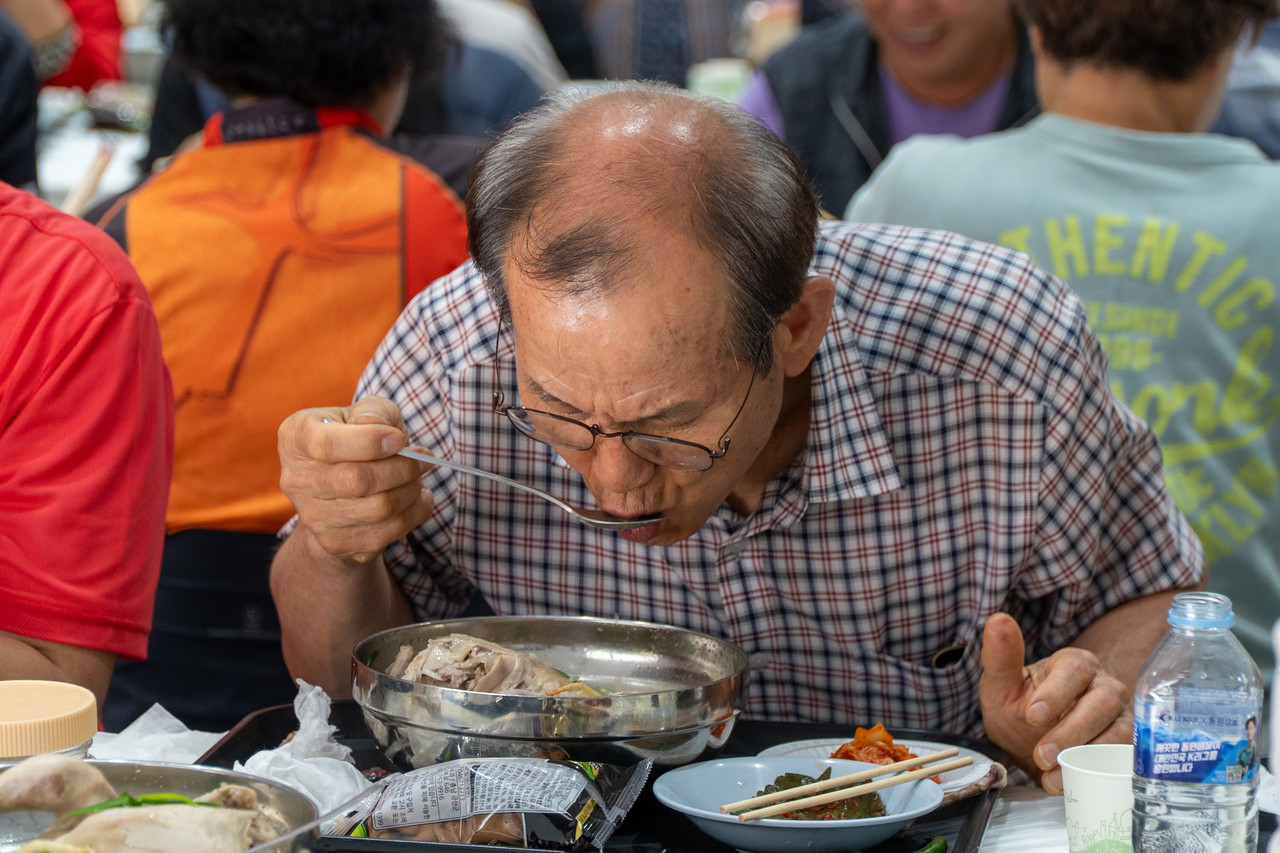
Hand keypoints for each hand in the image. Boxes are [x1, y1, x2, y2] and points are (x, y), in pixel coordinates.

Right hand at [278, 396, 432, 563]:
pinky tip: (416, 498)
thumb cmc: (354, 438)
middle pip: (358, 480)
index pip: (327, 444)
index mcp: (296, 438)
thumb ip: (374, 412)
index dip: (370, 442)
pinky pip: (388, 532)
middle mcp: (296, 480)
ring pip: (379, 508)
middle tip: (423, 459)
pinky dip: (414, 513)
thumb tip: (385, 432)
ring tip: (418, 477)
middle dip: (403, 468)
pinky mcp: (336, 543)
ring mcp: (314, 517)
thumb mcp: (363, 412)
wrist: (339, 490)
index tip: (400, 439)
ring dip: (411, 490)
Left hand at [978, 613, 1130, 792]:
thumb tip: (998, 620)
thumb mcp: (1001, 685)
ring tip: (1052, 776)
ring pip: (1118, 732)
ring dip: (1086, 757)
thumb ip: (1001, 657)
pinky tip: (1074, 784)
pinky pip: (1125, 758)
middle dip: (1071, 731)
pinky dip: (1101, 773)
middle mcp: (1103, 685)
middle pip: (1101, 703)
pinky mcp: (1128, 746)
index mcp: (1074, 663)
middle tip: (1042, 755)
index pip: (1073, 671)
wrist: (1031, 745)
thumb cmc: (1019, 708)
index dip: (1055, 693)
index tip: (1032, 715)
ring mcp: (1120, 716)